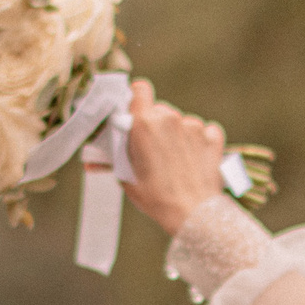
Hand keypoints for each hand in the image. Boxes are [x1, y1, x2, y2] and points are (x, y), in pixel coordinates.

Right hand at [122, 79, 228, 236]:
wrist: (193, 214)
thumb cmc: (156, 198)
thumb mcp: (126, 178)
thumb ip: (112, 159)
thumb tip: (91, 160)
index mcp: (144, 123)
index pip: (139, 90)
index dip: (136, 100)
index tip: (135, 114)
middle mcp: (169, 118)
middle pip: (159, 110)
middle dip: (155, 126)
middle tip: (151, 150)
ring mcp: (194, 126)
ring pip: (181, 122)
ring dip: (176, 136)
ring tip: (174, 161)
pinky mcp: (212, 137)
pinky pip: (204, 131)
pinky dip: (199, 142)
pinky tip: (193, 160)